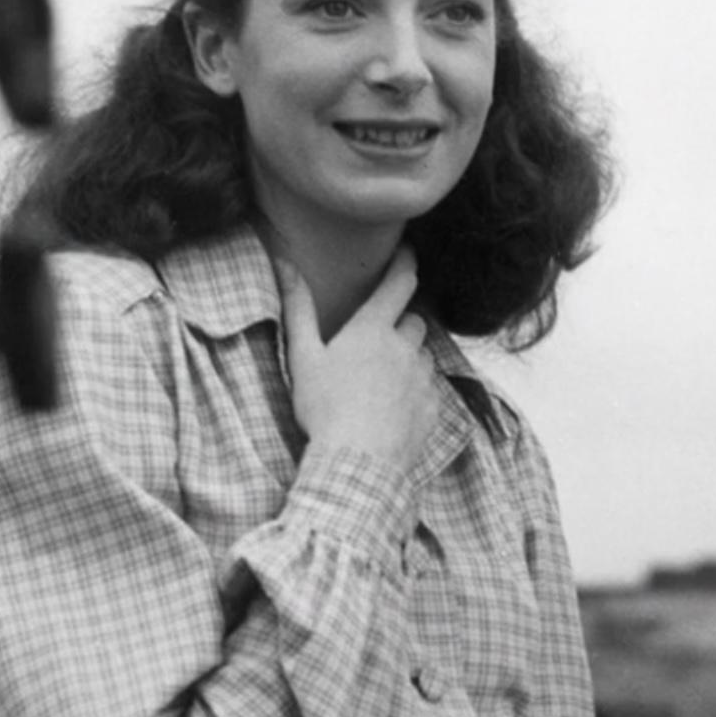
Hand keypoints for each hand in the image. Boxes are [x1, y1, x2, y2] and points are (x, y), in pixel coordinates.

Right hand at [279, 253, 437, 470]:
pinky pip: (429, 388)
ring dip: (409, 358)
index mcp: (373, 329)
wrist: (357, 464)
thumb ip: (297, 308)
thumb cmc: (324, 410)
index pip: (400, 282)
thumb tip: (284, 262)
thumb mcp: (303, 357)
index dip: (406, 262)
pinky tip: (394, 407)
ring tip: (382, 380)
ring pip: (423, 355)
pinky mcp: (432, 407)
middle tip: (378, 339)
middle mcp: (405, 348)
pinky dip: (416, 390)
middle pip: (413, 320)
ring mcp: (422, 378)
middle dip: (401, 322)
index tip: (408, 252)